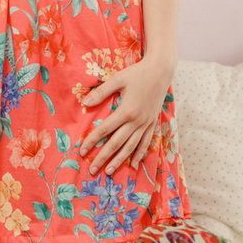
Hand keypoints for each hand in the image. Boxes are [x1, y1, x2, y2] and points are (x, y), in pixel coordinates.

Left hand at [78, 56, 173, 176]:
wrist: (161, 71)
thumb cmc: (137, 73)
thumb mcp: (117, 79)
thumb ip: (101, 92)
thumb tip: (84, 103)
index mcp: (126, 110)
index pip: (105, 130)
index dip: (92, 141)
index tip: (82, 151)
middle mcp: (137, 121)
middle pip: (117, 143)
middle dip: (104, 157)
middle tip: (92, 170)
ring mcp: (146, 123)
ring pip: (131, 146)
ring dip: (120, 160)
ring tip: (109, 171)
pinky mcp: (152, 123)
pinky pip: (145, 142)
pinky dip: (139, 154)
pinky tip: (133, 164)